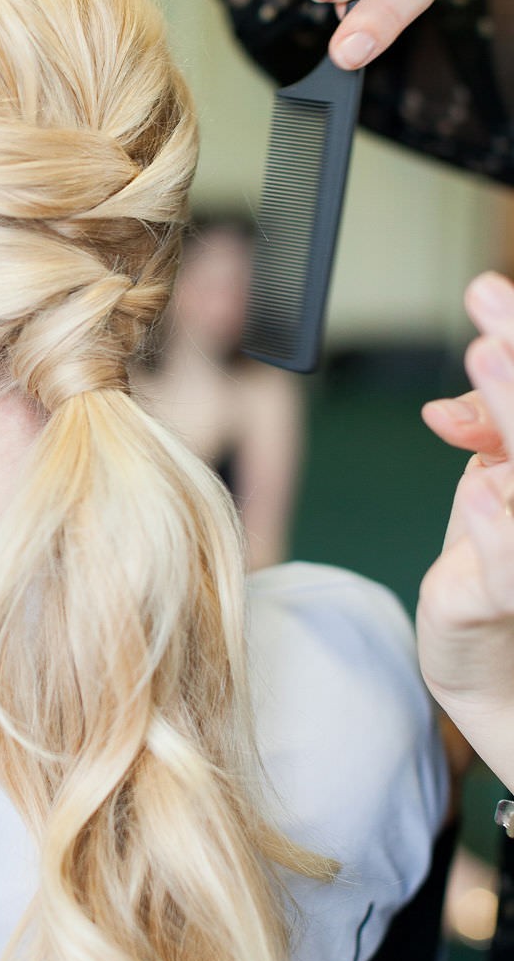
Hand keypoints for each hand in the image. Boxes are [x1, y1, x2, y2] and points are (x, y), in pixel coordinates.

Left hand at [418, 272, 513, 787]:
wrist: (494, 668)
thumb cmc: (499, 563)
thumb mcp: (492, 481)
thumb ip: (486, 430)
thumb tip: (452, 402)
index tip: (485, 292)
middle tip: (487, 308)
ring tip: (485, 356)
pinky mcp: (510, 601)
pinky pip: (510, 565)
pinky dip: (497, 525)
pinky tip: (481, 487)